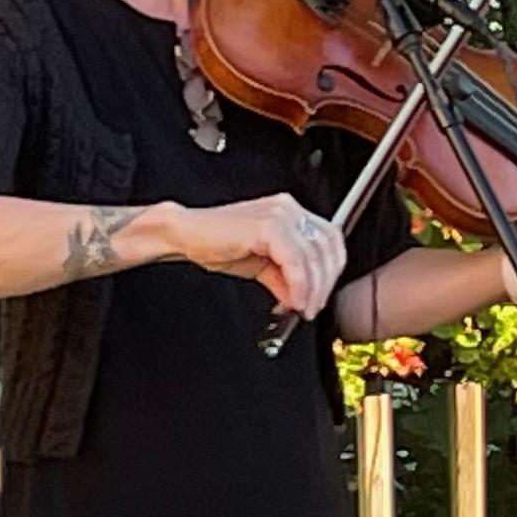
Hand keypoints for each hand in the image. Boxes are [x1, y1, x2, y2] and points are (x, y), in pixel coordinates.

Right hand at [165, 194, 347, 317]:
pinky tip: (293, 300)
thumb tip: (301, 299)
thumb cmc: (216, 243)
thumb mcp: (260, 265)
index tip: (321, 296)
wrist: (185, 234)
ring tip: (301, 308)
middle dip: (325, 283)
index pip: (330, 239)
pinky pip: (295, 260)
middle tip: (313, 307)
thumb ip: (285, 279)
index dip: (331, 271)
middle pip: (327, 247)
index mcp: (290, 212)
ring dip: (312, 289)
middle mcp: (288, 209)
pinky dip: (299, 284)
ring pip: (313, 255)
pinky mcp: (267, 226)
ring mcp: (279, 214)